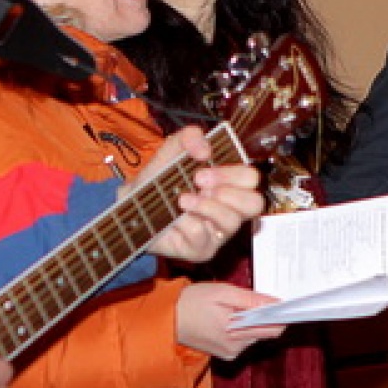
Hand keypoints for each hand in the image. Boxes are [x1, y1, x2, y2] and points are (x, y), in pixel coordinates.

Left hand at [142, 127, 263, 263]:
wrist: (133, 204)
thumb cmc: (161, 179)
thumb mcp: (172, 150)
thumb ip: (189, 137)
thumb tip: (205, 149)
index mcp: (229, 184)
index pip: (251, 178)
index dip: (232, 173)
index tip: (202, 170)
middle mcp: (230, 208)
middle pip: (254, 203)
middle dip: (226, 190)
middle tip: (198, 182)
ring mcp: (218, 232)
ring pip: (232, 222)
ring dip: (205, 206)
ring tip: (182, 199)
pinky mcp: (202, 249)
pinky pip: (202, 237)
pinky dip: (185, 223)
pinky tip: (173, 219)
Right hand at [176, 281, 286, 359]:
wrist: (166, 320)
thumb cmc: (191, 302)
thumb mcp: (222, 293)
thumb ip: (251, 299)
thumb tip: (275, 302)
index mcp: (235, 332)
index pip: (273, 329)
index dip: (280, 316)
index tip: (284, 304)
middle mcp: (235, 348)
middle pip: (264, 331)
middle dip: (261, 316)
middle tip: (245, 300)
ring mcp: (230, 353)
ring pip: (253, 335)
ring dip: (249, 321)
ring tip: (229, 308)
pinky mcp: (224, 354)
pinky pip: (242, 339)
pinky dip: (240, 328)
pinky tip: (226, 318)